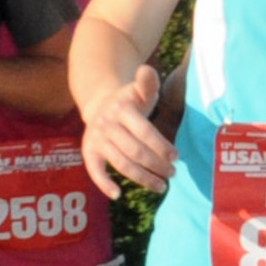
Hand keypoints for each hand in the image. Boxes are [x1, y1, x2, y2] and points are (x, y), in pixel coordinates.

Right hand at [82, 65, 175, 198]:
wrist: (100, 103)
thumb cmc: (130, 101)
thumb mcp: (140, 90)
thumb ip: (147, 82)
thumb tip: (147, 70)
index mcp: (122, 109)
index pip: (144, 131)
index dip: (161, 146)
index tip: (176, 158)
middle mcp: (107, 124)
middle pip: (135, 151)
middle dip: (156, 165)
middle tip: (173, 174)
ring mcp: (97, 139)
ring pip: (121, 163)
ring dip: (142, 178)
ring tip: (161, 186)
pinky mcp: (89, 151)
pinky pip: (94, 170)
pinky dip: (104, 184)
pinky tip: (118, 195)